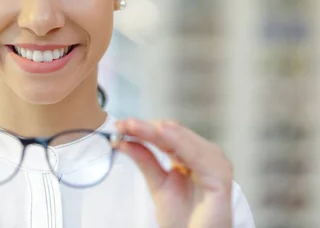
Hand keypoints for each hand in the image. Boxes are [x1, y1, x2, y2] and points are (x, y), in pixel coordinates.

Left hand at [115, 119, 232, 227]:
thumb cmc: (184, 220)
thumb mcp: (158, 184)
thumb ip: (145, 160)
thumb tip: (124, 139)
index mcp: (192, 158)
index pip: (167, 135)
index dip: (144, 128)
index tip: (121, 125)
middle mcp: (206, 159)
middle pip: (176, 135)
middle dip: (148, 127)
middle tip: (125, 124)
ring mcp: (215, 167)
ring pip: (186, 141)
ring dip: (160, 131)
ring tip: (138, 126)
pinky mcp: (220, 181)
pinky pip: (200, 158)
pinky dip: (182, 144)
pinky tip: (164, 134)